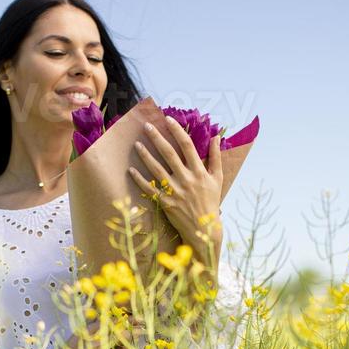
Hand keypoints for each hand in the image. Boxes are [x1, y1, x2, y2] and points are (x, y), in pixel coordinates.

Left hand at [127, 117, 223, 245]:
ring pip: (157, 170)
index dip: (177, 131)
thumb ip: (216, 156)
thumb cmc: (211, 201)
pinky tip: (131, 169)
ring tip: (136, 144)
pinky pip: (150, 189)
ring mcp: (175, 192)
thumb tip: (217, 136)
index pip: (187, 146)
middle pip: (169, 154)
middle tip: (146, 126)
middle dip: (157, 138)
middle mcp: (186, 180)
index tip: (168, 119)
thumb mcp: (217, 178)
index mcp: (199, 171)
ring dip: (146, 156)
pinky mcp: (166, 203)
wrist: (204, 228)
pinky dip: (140, 180)